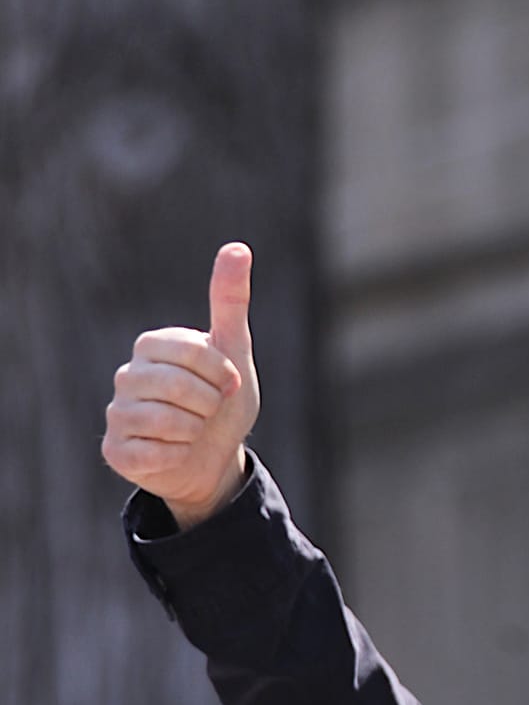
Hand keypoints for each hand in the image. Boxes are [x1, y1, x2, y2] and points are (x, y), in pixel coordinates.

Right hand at [102, 243, 259, 529]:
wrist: (216, 457)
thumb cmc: (222, 401)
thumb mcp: (234, 350)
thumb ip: (230, 302)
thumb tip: (237, 247)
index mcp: (153, 346)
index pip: (192, 351)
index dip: (220, 373)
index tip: (228, 383)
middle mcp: (128, 375)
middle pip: (177, 386)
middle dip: (210, 403)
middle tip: (211, 410)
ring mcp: (117, 413)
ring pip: (165, 421)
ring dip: (195, 430)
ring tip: (193, 430)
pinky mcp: (115, 450)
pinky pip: (152, 453)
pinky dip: (177, 455)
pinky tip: (175, 452)